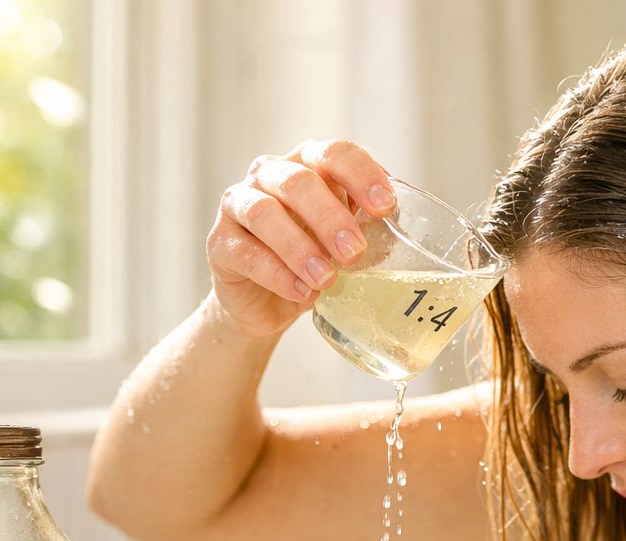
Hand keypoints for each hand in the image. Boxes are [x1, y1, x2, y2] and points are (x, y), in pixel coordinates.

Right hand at [204, 139, 396, 339]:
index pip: (334, 154)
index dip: (361, 175)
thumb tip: (404, 237)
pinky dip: (277, 273)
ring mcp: (239, 205)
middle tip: (354, 251)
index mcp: (307, 165)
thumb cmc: (314, 260)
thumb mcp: (346, 242)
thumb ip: (369, 230)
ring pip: (265, 213)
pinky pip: (246, 252)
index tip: (386, 208)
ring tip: (327, 278)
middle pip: (298, 181)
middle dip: (330, 217)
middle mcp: (269, 175)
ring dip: (300, 247)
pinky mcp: (220, 243)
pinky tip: (301, 292)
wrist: (266, 302)